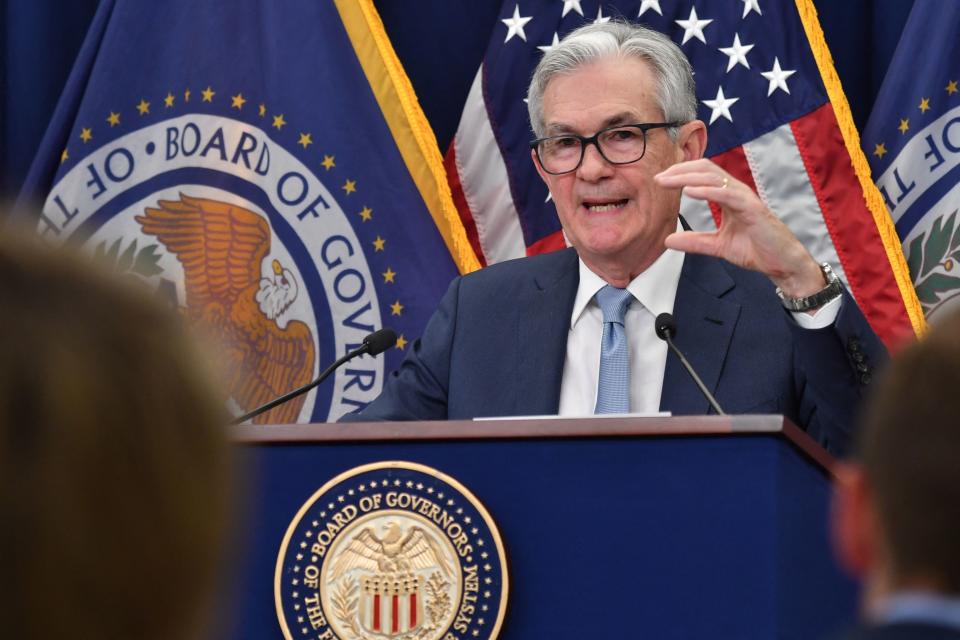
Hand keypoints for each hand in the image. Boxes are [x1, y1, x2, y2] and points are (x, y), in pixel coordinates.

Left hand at [654, 159, 823, 297]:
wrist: (782, 263)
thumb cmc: (756, 249)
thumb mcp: (717, 245)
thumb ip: (694, 241)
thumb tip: (668, 240)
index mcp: (728, 196)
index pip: (702, 175)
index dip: (681, 174)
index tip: (659, 181)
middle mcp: (736, 192)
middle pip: (705, 170)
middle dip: (680, 171)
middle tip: (658, 178)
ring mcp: (745, 198)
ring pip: (713, 178)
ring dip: (687, 177)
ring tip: (667, 181)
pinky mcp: (752, 209)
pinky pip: (727, 194)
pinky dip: (707, 190)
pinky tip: (689, 191)